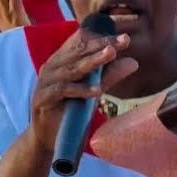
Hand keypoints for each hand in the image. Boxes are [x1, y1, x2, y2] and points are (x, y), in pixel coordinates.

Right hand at [28, 28, 137, 155]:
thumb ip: (109, 76)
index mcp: (64, 60)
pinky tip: (97, 91)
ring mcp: (46, 81)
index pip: (84, 43)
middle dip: (103, 44)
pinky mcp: (43, 98)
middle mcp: (53, 66)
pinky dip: (81, 90)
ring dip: (94, 61)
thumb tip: (133, 62)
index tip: (125, 37)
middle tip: (123, 40)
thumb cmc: (71, 112)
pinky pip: (63, 90)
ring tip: (112, 53)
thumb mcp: (93, 91)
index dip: (104, 38)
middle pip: (79, 51)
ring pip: (73, 68)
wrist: (49, 139)